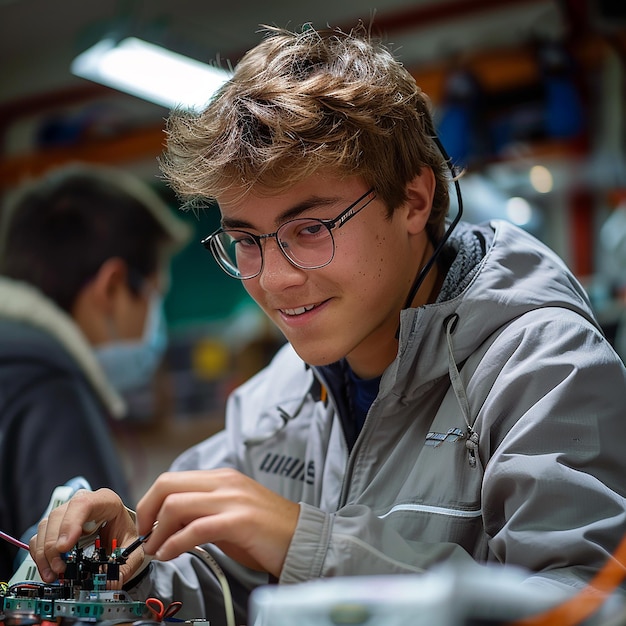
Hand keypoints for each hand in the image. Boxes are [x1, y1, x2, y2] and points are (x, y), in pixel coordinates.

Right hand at [30, 488, 140, 585]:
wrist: (120, 534)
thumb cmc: (125, 534)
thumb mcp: (133, 547)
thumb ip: (125, 564)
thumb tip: (112, 582)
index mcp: (106, 502)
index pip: (84, 503)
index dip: (71, 523)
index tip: (65, 546)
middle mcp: (83, 504)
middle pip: (59, 516)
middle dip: (54, 545)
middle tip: (60, 568)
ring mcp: (67, 514)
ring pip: (46, 526)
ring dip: (44, 553)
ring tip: (54, 573)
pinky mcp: (55, 527)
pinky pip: (39, 537)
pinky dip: (39, 556)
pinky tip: (49, 570)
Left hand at [136, 469, 299, 576]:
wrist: (302, 538)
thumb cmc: (266, 531)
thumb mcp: (228, 515)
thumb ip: (200, 514)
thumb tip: (167, 525)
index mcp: (221, 478)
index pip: (171, 479)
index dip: (149, 502)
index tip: (145, 524)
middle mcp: (224, 483)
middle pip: (167, 485)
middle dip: (146, 511)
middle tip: (145, 535)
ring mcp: (232, 499)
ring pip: (177, 504)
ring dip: (157, 532)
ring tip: (157, 550)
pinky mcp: (240, 520)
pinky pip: (196, 528)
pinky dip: (174, 543)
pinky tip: (171, 554)